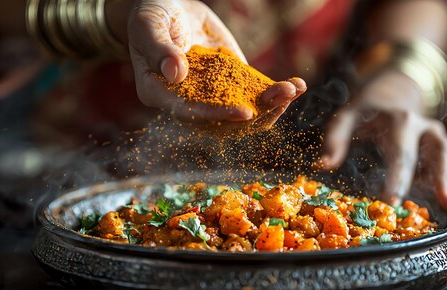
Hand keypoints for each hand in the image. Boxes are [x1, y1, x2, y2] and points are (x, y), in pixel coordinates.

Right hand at [127, 0, 304, 130]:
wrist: (171, 5)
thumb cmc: (152, 14)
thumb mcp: (149, 24)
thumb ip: (158, 47)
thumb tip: (175, 73)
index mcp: (160, 93)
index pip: (188, 112)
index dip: (216, 116)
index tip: (244, 113)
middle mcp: (187, 101)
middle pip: (221, 120)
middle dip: (255, 114)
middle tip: (281, 99)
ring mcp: (213, 94)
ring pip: (244, 111)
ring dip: (271, 106)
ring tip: (292, 90)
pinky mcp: (232, 84)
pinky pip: (255, 94)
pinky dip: (276, 93)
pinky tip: (298, 85)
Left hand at [321, 70, 446, 212]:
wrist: (394, 89)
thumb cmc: (367, 109)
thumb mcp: (347, 116)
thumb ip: (336, 138)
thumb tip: (323, 166)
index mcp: (401, 121)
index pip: (400, 153)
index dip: (397, 178)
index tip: (391, 201)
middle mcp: (425, 128)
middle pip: (437, 154)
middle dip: (440, 179)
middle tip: (442, 202)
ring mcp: (438, 138)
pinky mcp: (443, 150)